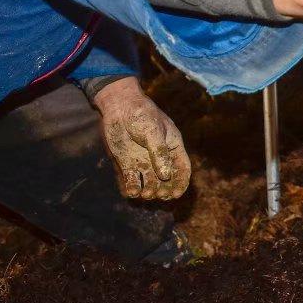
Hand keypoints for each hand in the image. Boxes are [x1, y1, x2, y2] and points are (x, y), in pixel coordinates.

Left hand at [91, 77, 190, 199]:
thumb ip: (159, 153)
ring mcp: (145, 162)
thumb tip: (166, 176)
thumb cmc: (141, 114)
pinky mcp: (129, 164)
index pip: (182, 169)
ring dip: (150, 190)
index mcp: (173, 147)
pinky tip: (133, 192)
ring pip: (151, 182)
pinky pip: (133, 180)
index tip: (176, 194)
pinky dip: (134, 188)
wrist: (119, 106)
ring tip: (146, 193)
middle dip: (165, 190)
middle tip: (160, 195)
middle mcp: (160, 157)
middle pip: (167, 180)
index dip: (181, 183)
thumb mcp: (153, 132)